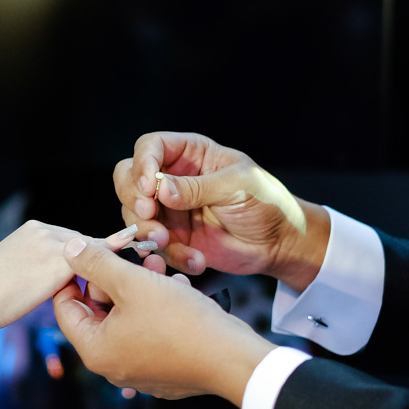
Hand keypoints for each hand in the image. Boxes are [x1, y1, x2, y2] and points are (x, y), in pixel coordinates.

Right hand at [0, 221, 142, 332]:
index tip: (116, 256)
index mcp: (32, 230)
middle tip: (138, 257)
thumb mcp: (15, 272)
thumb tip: (62, 281)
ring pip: (92, 251)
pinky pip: (91, 263)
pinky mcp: (55, 261)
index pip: (72, 240)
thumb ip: (39, 268)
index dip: (93, 253)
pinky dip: (112, 266)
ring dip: (114, 258)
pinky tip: (132, 269)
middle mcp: (42, 230)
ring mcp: (49, 243)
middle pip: (85, 242)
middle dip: (106, 255)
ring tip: (143, 259)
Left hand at [53, 239, 274, 402]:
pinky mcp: (164, 371)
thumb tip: (70, 250)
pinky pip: (149, 332)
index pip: (66, 307)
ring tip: (159, 267)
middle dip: (115, 278)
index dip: (74, 275)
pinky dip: (157, 308)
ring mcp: (139, 371)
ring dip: (140, 288)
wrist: (232, 358)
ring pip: (127, 318)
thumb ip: (96, 263)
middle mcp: (113, 367)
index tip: (90, 254)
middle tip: (133, 255)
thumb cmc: (180, 322)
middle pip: (99, 312)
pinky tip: (177, 289)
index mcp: (95, 350)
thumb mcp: (133, 282)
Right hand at [114, 131, 329, 291]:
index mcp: (189, 154)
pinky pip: (154, 246)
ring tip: (169, 242)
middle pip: (128, 178)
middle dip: (133, 197)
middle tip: (147, 215)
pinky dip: (170, 256)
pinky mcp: (172, 239)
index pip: (149, 147)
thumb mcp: (236, 186)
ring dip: (146, 230)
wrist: (280, 243)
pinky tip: (195, 261)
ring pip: (134, 215)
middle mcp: (172, 179)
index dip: (142, 163)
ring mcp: (169, 210)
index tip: (148, 187)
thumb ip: (197, 187)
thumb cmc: (265, 202)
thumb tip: (161, 190)